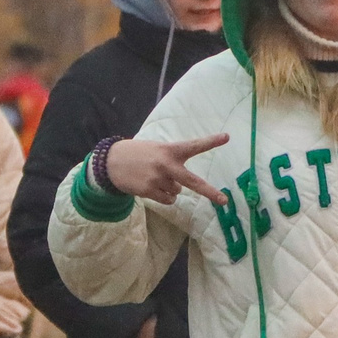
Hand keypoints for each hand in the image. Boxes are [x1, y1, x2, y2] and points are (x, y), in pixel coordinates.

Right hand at [104, 135, 229, 206]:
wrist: (111, 162)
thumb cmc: (139, 154)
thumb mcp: (157, 148)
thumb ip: (172, 160)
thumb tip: (183, 185)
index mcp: (170, 150)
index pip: (194, 145)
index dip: (211, 141)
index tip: (227, 137)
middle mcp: (166, 165)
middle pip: (193, 182)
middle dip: (210, 192)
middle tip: (224, 201)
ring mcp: (158, 179)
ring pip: (177, 192)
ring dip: (170, 188)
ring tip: (155, 177)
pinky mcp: (149, 191)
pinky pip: (168, 200)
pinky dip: (164, 197)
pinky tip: (152, 187)